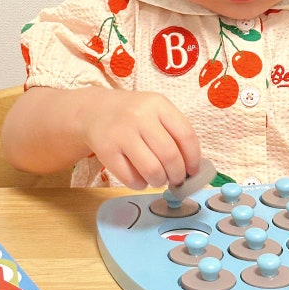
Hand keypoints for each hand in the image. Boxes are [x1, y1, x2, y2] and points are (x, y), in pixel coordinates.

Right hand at [76, 88, 200, 190]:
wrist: (94, 110)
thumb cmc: (134, 114)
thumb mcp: (156, 111)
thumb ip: (175, 132)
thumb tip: (193, 168)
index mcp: (158, 104)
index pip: (186, 135)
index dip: (193, 158)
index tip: (193, 170)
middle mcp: (140, 116)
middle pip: (170, 155)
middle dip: (178, 175)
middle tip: (176, 180)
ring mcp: (121, 133)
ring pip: (152, 170)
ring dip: (160, 181)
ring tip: (159, 179)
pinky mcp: (106, 151)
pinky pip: (131, 178)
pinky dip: (140, 185)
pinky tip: (141, 179)